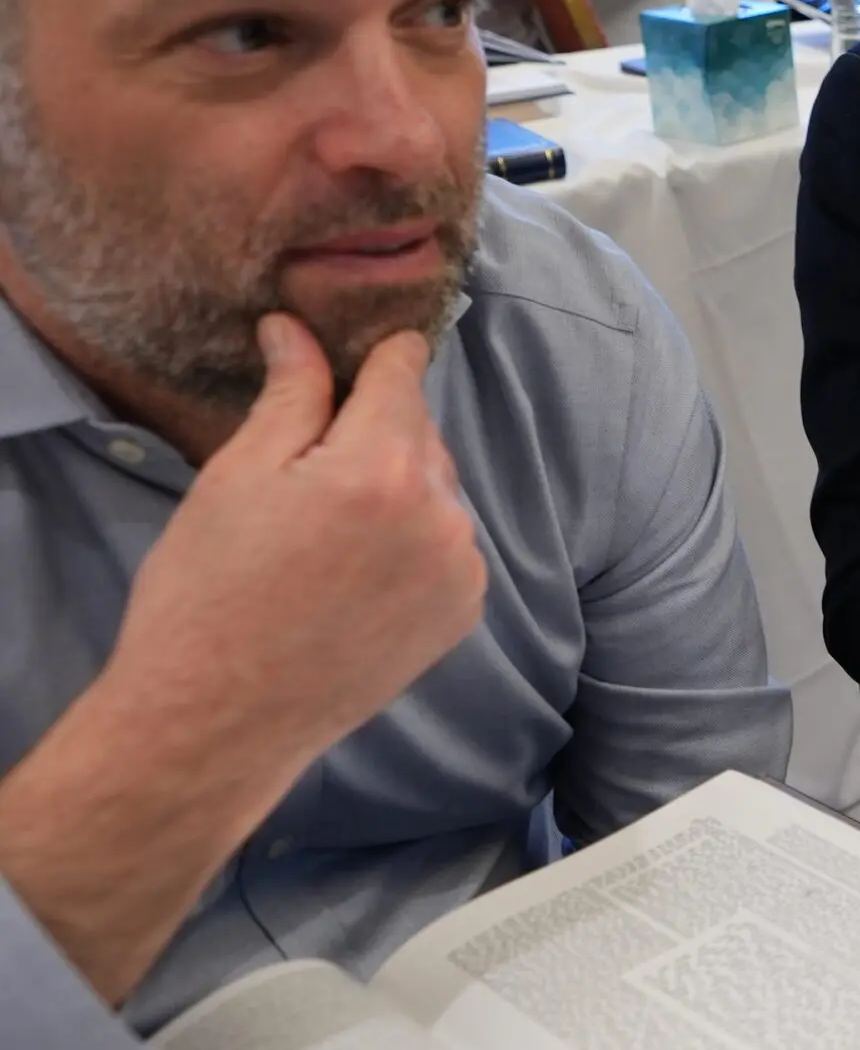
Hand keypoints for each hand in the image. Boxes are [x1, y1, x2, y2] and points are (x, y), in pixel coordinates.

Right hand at [105, 314, 488, 770]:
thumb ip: (289, 395)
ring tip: (326, 533)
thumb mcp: (235, 478)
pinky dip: (415, 542)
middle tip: (310, 468)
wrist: (215, 721)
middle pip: (420, 432)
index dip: (379, 355)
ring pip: (437, 489)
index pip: (402, 373)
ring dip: (399, 488)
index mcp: (378, 469)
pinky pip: (448, 545)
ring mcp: (460, 568)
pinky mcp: (464, 612)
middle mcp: (438, 514)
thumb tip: (296, 328)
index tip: (369, 347)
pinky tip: (355, 573)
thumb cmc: (206, 594)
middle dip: (375, 433)